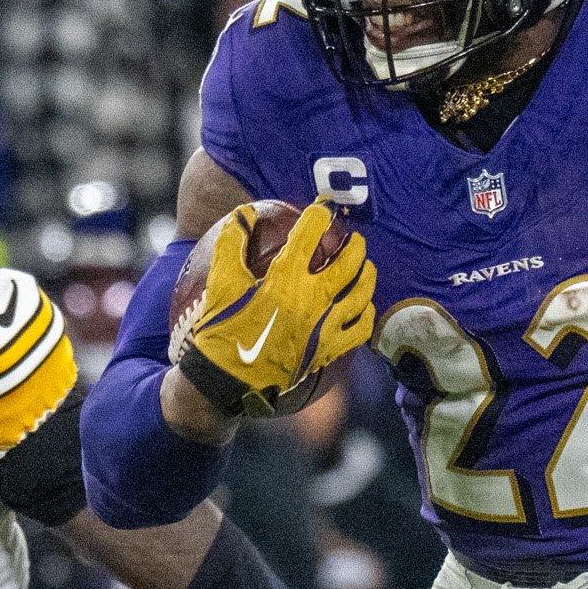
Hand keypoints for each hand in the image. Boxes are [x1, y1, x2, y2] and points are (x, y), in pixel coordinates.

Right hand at [175, 202, 376, 411]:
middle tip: (355, 239)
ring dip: (367, 276)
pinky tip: (364, 308)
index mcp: (285, 279)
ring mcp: (325, 327)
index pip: (310, 235)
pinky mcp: (328, 350)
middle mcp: (312, 300)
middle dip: (355, 246)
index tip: (323, 208)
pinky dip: (366, 315)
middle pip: (348, 263)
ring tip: (367, 267)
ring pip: (361, 295)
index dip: (319, 216)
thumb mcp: (220, 282)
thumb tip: (244, 214)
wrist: (227, 380)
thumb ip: (231, 243)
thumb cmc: (222, 329)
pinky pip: (360, 331)